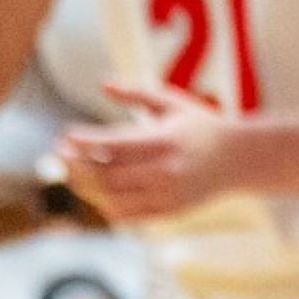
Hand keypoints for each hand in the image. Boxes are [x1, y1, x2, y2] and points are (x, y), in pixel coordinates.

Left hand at [58, 82, 229, 222]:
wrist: (239, 159)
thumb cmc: (202, 126)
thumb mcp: (173, 103)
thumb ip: (137, 93)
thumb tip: (102, 84)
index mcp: (165, 140)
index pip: (112, 144)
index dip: (83, 142)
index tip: (65, 136)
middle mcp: (164, 170)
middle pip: (104, 175)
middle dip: (75, 166)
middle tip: (59, 155)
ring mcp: (165, 194)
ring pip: (109, 197)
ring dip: (85, 187)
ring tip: (74, 172)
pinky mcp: (167, 211)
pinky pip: (124, 214)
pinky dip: (104, 203)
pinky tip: (97, 189)